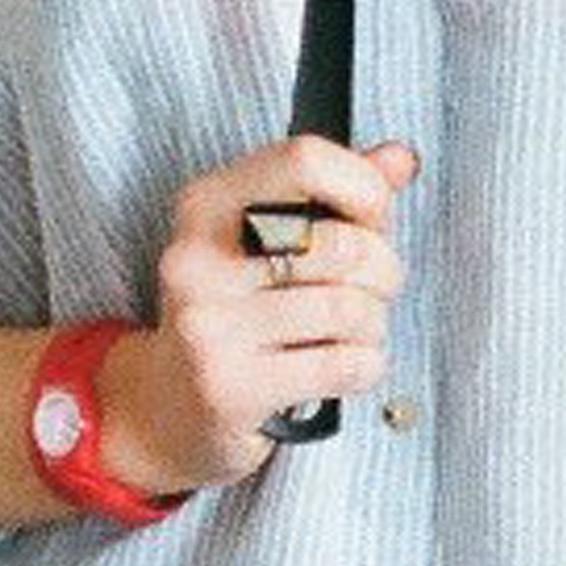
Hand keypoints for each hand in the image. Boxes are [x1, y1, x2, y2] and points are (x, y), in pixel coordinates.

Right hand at [110, 135, 414, 488]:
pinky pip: (344, 364)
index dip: (363, 187)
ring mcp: (208, 325)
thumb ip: (334, 195)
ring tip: (351, 332)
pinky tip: (340, 365)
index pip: (306, 159)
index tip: (372, 217)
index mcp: (206, 204)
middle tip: (371, 289)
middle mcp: (197, 259)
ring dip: (372, 325)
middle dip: (382, 271)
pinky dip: (364, 366)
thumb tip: (399, 159)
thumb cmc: (234, 313)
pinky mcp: (228, 386)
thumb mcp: (268, 241)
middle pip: (342, 243)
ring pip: (349, 309)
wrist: (165, 406)